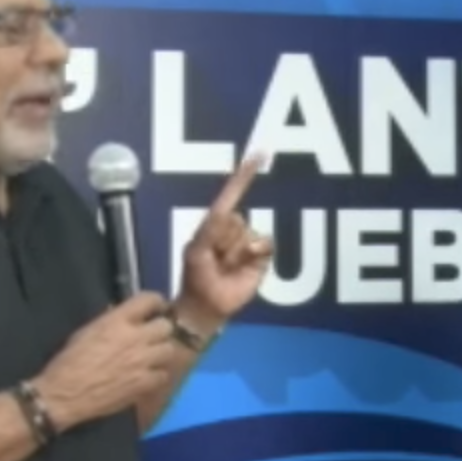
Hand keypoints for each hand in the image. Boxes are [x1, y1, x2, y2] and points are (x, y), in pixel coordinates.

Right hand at [30, 292, 178, 430]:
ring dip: (161, 352)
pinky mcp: (145, 383)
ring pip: (169, 349)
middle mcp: (135, 337)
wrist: (66, 394)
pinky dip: (157, 375)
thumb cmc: (69, 361)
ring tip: (151, 357)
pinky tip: (147, 377)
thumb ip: (110, 322)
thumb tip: (123, 317)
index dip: (156, 302)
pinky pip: (164, 374)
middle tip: (153, 336)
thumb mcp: (87, 331)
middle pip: (166, 326)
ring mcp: (143, 361)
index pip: (148, 300)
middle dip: (160, 330)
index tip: (156, 308)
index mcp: (117, 321)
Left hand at [176, 153, 275, 327]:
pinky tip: (241, 268)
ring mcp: (249, 243)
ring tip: (226, 267)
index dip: (245, 175)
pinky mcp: (262, 259)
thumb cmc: (196, 277)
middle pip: (237, 218)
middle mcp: (235, 229)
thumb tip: (233, 214)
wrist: (209, 306)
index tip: (260, 154)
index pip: (232, 194)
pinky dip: (253, 255)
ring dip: (236, 252)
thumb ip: (212, 230)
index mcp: (216, 223)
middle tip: (215, 257)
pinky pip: (264, 245)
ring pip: (249, 234)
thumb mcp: (196, 251)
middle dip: (225, 239)